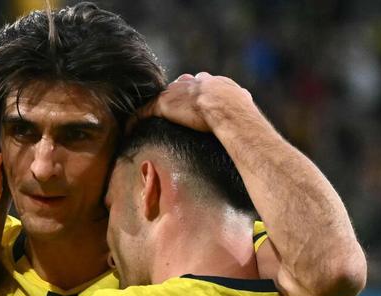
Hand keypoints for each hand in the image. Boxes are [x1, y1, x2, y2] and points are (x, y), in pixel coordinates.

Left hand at [137, 72, 256, 132]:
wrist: (227, 109)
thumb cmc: (241, 114)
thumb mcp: (245, 109)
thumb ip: (243, 112)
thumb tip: (252, 127)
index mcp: (214, 83)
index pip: (200, 85)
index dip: (195, 95)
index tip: (191, 105)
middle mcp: (194, 82)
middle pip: (179, 87)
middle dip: (173, 97)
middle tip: (166, 112)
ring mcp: (178, 92)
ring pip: (160, 98)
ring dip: (152, 108)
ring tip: (143, 119)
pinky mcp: (165, 104)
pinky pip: (145, 111)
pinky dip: (136, 119)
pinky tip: (129, 128)